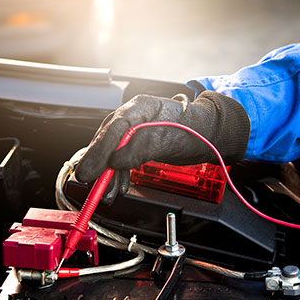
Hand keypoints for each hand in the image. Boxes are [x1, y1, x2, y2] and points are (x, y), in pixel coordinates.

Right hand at [75, 91, 249, 203]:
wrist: (209, 135)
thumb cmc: (195, 130)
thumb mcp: (169, 139)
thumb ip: (142, 148)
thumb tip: (117, 161)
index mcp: (141, 107)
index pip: (114, 127)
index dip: (99, 150)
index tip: (91, 169)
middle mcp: (134, 116)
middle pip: (108, 140)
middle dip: (98, 163)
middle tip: (89, 181)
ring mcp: (135, 130)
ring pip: (113, 152)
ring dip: (108, 174)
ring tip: (106, 193)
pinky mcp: (139, 144)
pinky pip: (122, 159)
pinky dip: (118, 174)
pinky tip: (117, 186)